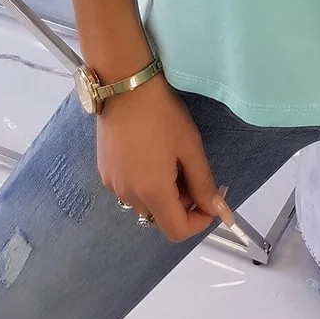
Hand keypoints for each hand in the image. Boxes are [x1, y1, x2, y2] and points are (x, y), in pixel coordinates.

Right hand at [97, 71, 225, 242]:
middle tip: (191, 170)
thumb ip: (203, 182)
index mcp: (152, 192)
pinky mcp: (104, 172)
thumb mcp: (190, 146)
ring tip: (170, 159)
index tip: (210, 201)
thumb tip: (215, 207)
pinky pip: (130, 189)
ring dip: (163, 192)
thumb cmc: (162, 114)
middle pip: (161, 216)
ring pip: (145, 203)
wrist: (124, 87)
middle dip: (182, 202)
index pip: (176, 231)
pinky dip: (145, 182)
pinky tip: (150, 154)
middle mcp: (128, 195)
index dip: (199, 222)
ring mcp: (112, 185)